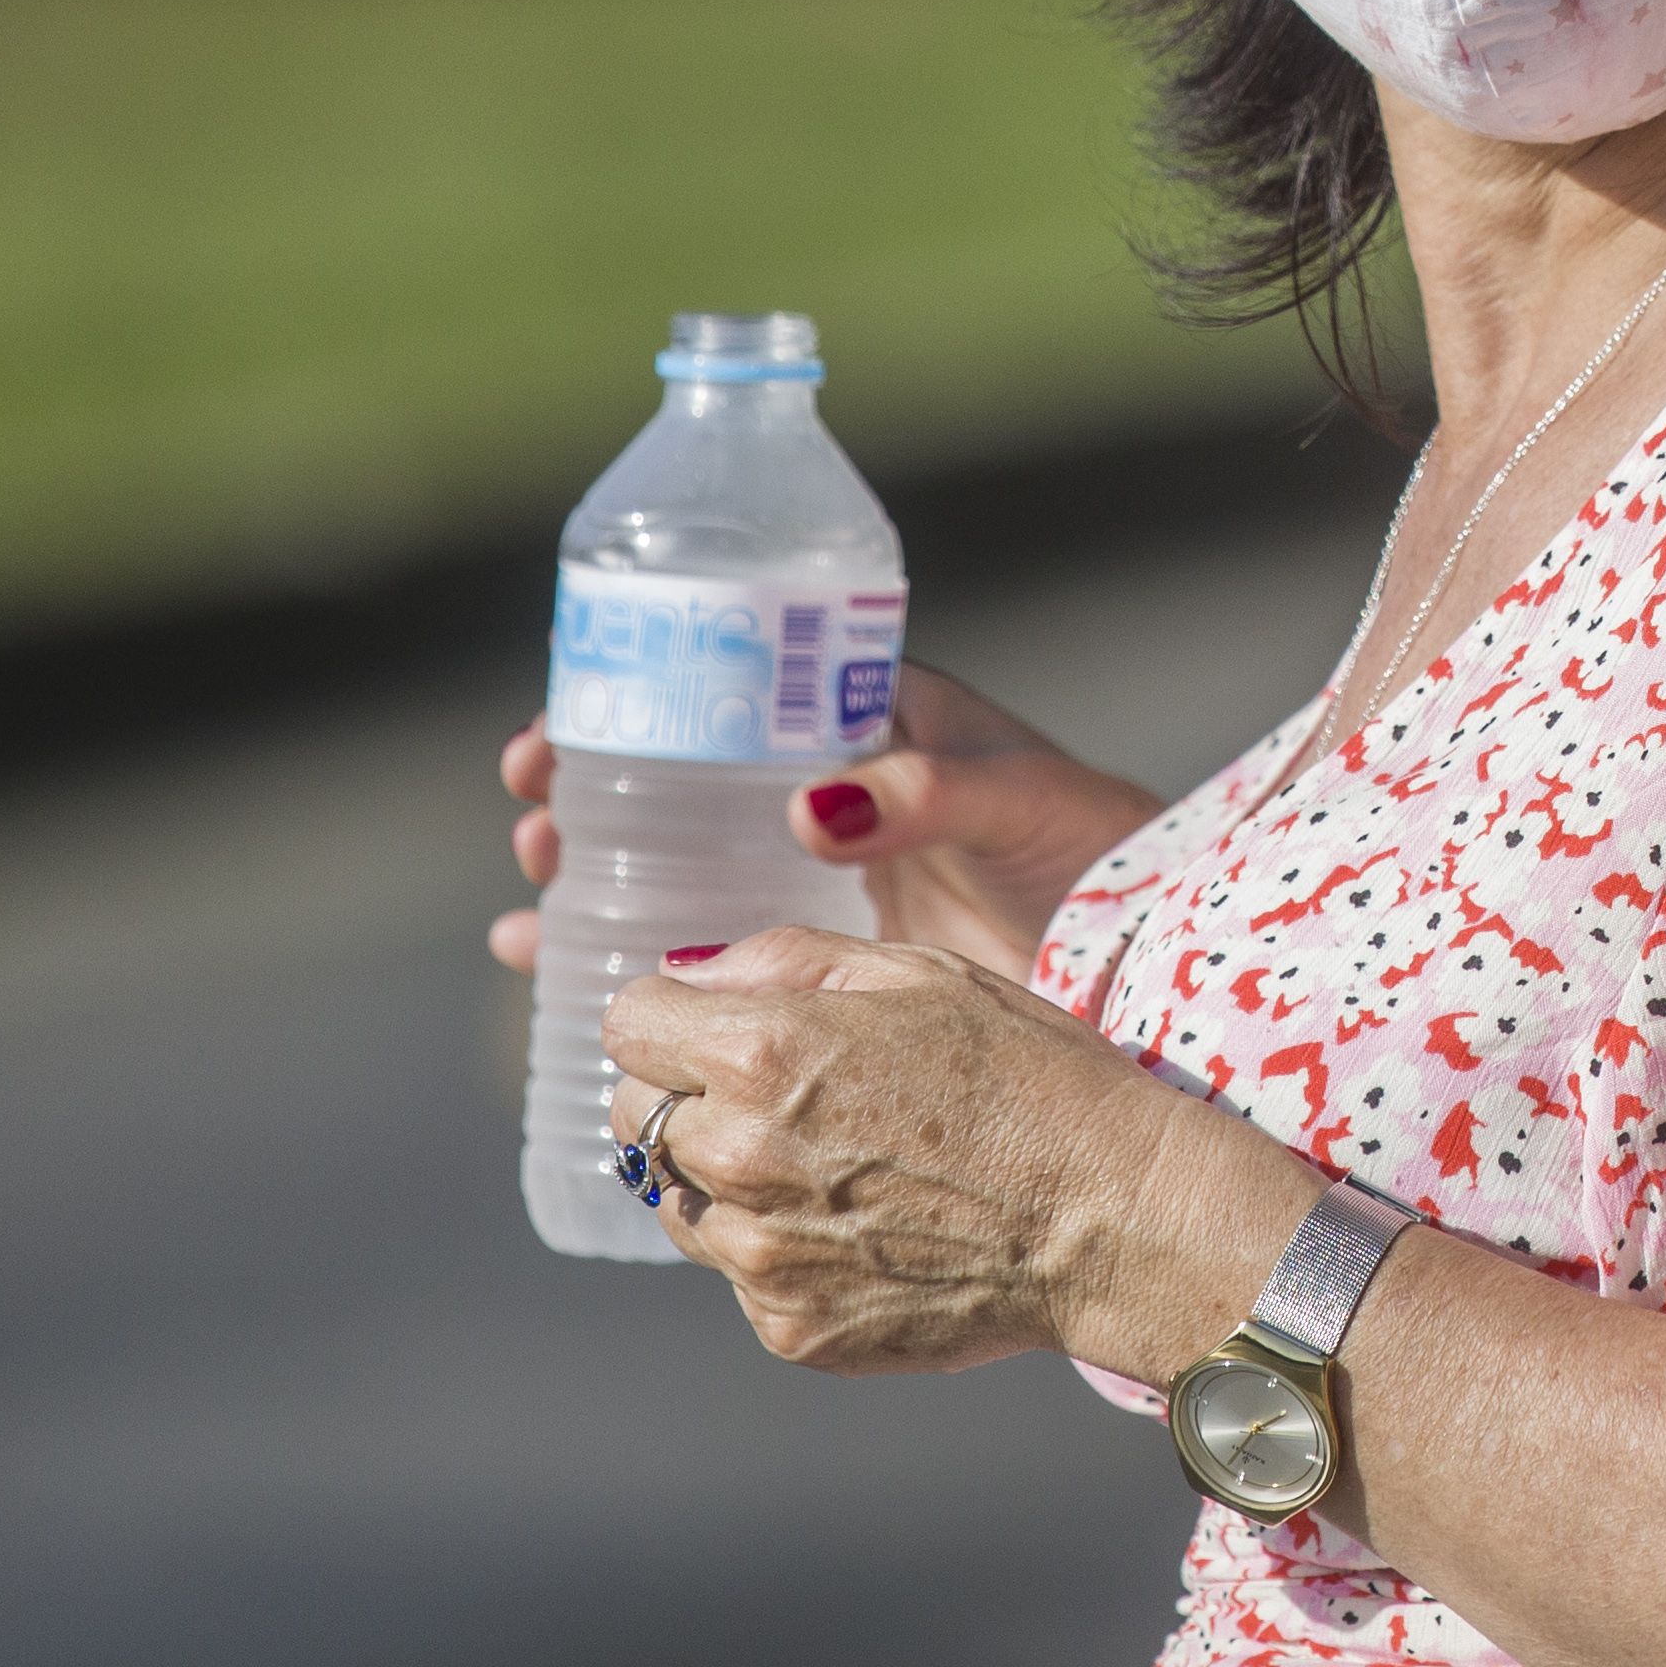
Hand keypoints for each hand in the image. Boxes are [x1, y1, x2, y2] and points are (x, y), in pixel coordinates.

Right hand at [486, 663, 1166, 978]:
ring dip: (593, 875)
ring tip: (529, 901)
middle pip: (672, 780)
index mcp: (858, 721)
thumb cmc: (1087, 841)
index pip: (720, 693)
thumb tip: (810, 809)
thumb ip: (925, 793)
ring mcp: (809, 874)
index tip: (553, 736)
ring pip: (672, 862)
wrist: (1136, 946)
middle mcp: (819, 792)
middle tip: (533, 824)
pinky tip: (558, 974)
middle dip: (589, 796)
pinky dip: (630, 952)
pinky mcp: (814, 953)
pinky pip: (704, 946)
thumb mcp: (1011, 796)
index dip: (626, 706)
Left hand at [599, 927, 1300, 1378]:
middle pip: (636, 1115)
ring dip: (731, 1176)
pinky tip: (869, 1226)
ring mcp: (759, 1257)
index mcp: (763, 1052)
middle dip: (692, 1093)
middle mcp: (740, 1159)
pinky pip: (742, 1275)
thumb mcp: (921, 971)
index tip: (719, 1024)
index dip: (675, 1015)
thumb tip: (689, 972)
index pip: (626, 1023)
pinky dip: (783, 1248)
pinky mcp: (788, 1328)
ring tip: (839, 1164)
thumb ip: (784, 958)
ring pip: (680, 1201)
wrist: (1113, 1216)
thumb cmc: (1033, 1077)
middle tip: (789, 1094)